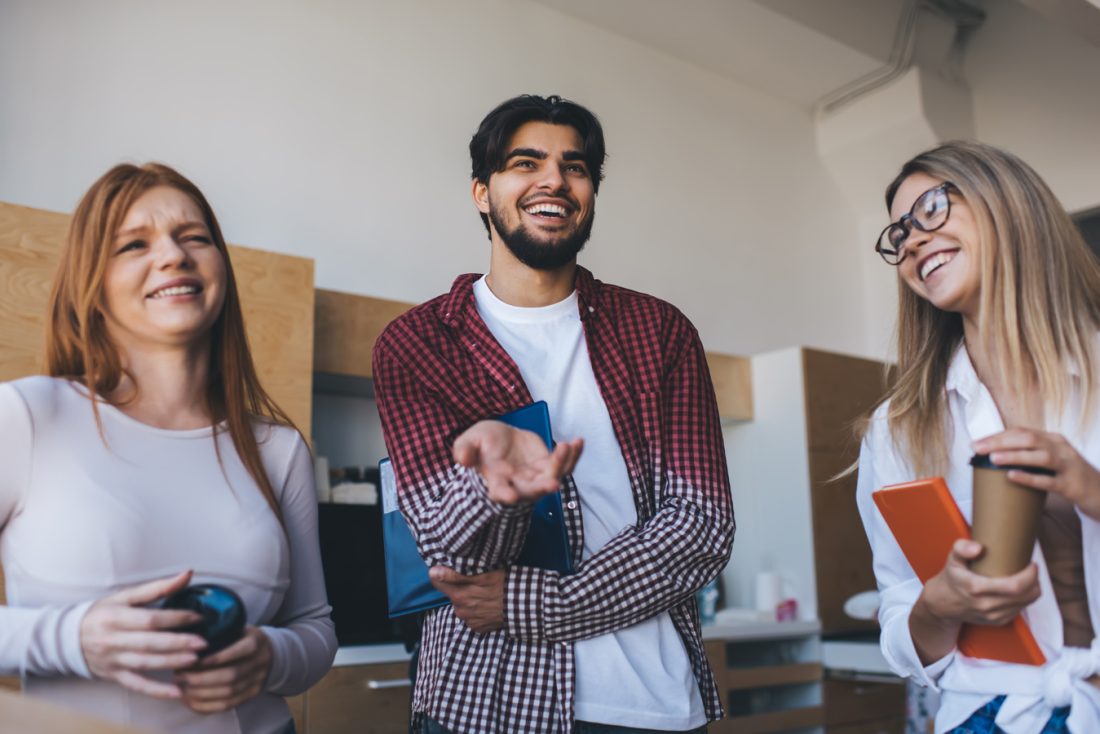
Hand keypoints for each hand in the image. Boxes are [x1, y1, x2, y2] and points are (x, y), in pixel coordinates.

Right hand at [80, 570, 207, 698]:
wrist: (69, 638)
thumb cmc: (103, 613)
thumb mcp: (125, 596)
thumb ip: (157, 587)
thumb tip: (188, 573)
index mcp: (115, 616)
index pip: (149, 619)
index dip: (175, 618)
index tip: (197, 617)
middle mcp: (113, 639)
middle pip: (149, 642)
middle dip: (178, 643)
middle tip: (203, 642)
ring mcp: (113, 660)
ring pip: (145, 663)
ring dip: (171, 662)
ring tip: (195, 660)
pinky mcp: (114, 675)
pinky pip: (137, 684)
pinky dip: (157, 690)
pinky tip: (177, 692)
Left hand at [175, 627, 272, 713]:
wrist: (269, 652)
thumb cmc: (243, 638)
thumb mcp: (237, 628)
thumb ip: (219, 632)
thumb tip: (188, 641)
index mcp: (257, 641)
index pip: (241, 650)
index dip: (218, 657)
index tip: (195, 659)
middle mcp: (260, 662)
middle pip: (232, 675)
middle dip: (202, 678)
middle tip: (180, 677)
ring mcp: (258, 680)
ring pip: (228, 693)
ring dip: (201, 693)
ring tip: (182, 689)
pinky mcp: (251, 695)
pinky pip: (228, 705)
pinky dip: (207, 705)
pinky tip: (191, 700)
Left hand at [429, 566, 504, 632]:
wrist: (523, 606)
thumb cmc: (503, 585)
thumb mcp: (481, 575)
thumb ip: (454, 575)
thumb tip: (432, 572)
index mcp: (459, 596)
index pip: (438, 583)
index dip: (443, 574)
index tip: (451, 569)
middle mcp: (460, 611)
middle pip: (453, 594)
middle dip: (461, 587)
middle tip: (477, 582)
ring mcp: (469, 621)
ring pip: (463, 605)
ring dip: (470, 599)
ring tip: (485, 593)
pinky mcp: (478, 628)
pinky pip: (472, 616)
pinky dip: (477, 610)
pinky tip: (488, 604)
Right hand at [453, 420, 582, 504]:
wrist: (498, 438)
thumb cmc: (481, 444)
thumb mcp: (468, 442)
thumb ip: (464, 450)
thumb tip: (462, 459)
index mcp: (496, 482)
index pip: (500, 492)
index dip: (506, 495)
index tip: (511, 496)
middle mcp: (518, 484)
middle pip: (532, 490)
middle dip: (542, 488)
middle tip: (552, 483)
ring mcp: (535, 476)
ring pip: (553, 477)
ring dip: (562, 465)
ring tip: (566, 447)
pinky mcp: (547, 465)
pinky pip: (564, 463)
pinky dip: (573, 455)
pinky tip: (578, 442)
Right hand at [922, 539, 1040, 626]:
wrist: (942, 604)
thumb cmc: (952, 579)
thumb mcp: (952, 559)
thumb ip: (961, 549)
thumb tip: (978, 547)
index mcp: (976, 588)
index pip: (1015, 586)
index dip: (1030, 575)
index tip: (1032, 564)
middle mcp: (986, 605)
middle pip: (1025, 595)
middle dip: (1036, 581)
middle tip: (1033, 569)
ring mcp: (993, 616)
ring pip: (1026, 603)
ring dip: (1033, 590)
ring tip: (1029, 577)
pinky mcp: (998, 622)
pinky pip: (1021, 609)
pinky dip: (1026, 599)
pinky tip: (1022, 589)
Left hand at [974, 429, 1099, 519]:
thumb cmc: (1071, 476)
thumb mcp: (1052, 460)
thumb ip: (1030, 454)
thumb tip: (995, 455)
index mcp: (1054, 440)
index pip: (1022, 431)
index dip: (998, 436)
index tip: (977, 443)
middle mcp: (1061, 448)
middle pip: (1028, 438)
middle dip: (1000, 442)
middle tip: (977, 448)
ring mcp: (1068, 466)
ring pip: (1040, 456)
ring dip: (1014, 456)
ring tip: (992, 458)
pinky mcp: (1072, 486)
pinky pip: (1049, 481)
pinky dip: (1030, 478)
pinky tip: (1012, 477)